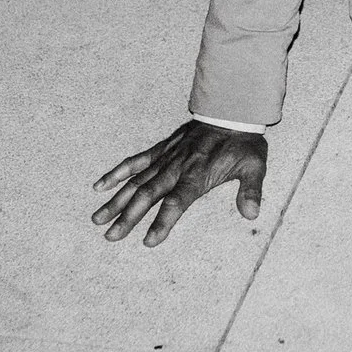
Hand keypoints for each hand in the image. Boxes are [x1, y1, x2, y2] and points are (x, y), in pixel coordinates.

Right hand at [92, 120, 267, 245]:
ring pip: (136, 181)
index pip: (176, 202)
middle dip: (128, 217)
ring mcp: (165, 158)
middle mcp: (176, 168)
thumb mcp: (254, 167)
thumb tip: (251, 213)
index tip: (149, 240)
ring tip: (97, 219)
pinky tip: (99, 186)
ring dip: (116, 201)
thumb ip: (251, 190)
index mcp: (197, 175)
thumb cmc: (243, 144)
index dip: (162, 221)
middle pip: (148, 195)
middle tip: (111, 236)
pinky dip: (117, 173)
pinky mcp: (161, 149)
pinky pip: (135, 161)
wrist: (232, 112)